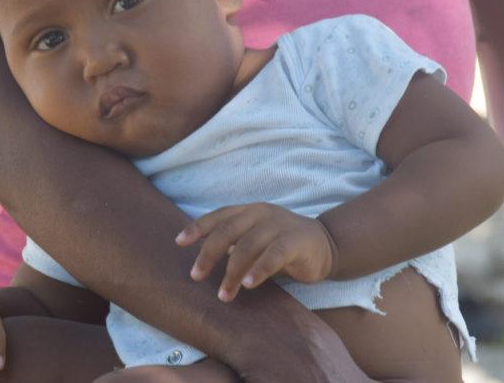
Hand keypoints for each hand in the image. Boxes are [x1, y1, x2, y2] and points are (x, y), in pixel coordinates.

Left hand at [175, 203, 337, 301]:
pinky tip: (248, 284)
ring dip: (232, 272)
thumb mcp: (254, 238)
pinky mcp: (296, 241)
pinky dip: (259, 269)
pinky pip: (274, 255)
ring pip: (248, 246)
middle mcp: (261, 213)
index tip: (179, 242)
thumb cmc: (281, 244)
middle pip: (227, 231)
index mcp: (248, 210)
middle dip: (208, 254)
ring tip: (224, 294)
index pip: (218, 216)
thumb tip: (200, 260)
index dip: (197, 227)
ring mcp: (279, 225)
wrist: (325, 244)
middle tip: (196, 276)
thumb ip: (233, 243)